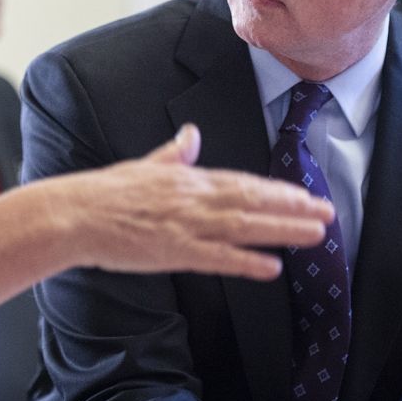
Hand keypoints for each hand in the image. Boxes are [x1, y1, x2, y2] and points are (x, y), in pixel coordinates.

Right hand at [57, 123, 332, 280]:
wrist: (74, 214)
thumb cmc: (103, 194)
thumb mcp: (143, 165)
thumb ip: (174, 154)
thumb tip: (191, 133)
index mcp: (186, 179)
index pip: (241, 182)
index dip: (275, 189)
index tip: (303, 193)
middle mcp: (192, 199)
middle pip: (252, 201)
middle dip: (292, 206)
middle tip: (327, 211)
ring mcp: (185, 225)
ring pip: (244, 226)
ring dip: (282, 229)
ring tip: (316, 234)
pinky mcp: (174, 251)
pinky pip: (218, 258)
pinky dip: (247, 262)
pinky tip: (272, 267)